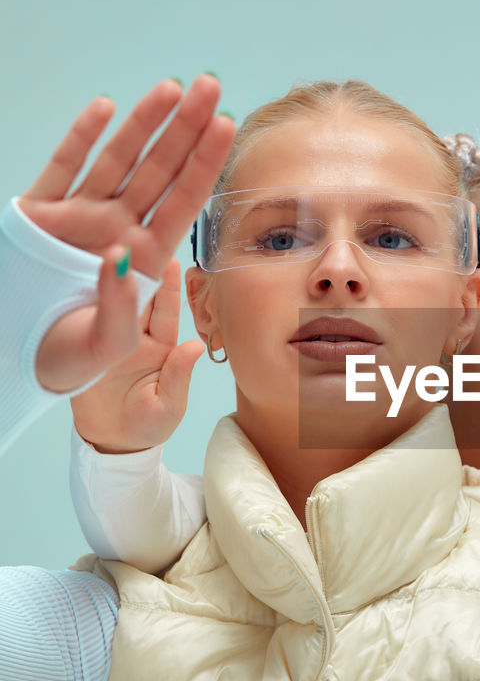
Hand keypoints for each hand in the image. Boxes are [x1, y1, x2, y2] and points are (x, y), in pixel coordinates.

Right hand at [21, 75, 234, 392]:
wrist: (19, 360)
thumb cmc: (71, 360)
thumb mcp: (106, 347)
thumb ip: (119, 306)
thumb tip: (120, 255)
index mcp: (144, 260)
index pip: (184, 202)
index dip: (206, 163)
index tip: (227, 125)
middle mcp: (118, 230)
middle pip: (161, 169)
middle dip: (187, 128)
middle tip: (211, 84)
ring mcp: (81, 217)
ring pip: (119, 159)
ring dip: (145, 122)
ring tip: (173, 87)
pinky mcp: (41, 213)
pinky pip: (65, 165)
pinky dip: (83, 136)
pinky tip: (107, 106)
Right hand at [71, 261, 202, 452]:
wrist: (109, 443)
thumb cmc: (146, 427)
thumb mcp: (166, 407)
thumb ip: (178, 378)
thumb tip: (194, 347)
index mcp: (162, 347)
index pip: (166, 311)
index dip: (168, 286)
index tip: (171, 259)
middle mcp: (136, 336)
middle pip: (138, 296)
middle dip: (140, 267)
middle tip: (137, 237)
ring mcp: (110, 337)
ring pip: (113, 300)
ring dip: (113, 276)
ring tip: (111, 247)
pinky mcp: (87, 344)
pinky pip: (88, 317)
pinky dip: (87, 296)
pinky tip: (83, 274)